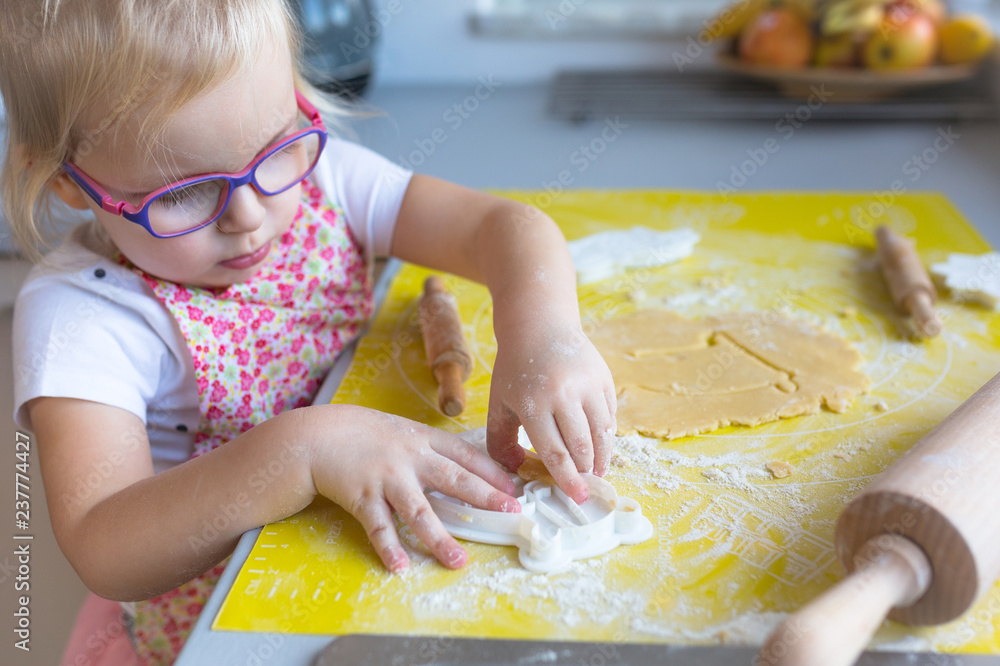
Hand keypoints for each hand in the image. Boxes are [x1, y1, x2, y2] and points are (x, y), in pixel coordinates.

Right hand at [309, 407, 519, 572]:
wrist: (317, 435)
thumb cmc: (363, 434)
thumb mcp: (402, 432)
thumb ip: (430, 449)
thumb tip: (463, 472)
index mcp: (422, 440)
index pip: (465, 455)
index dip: (491, 471)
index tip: (514, 487)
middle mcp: (409, 459)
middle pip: (453, 479)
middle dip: (484, 496)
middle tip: (510, 511)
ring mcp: (386, 479)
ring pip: (419, 512)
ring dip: (440, 538)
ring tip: (459, 561)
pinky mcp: (362, 497)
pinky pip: (379, 527)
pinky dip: (390, 548)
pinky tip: (400, 566)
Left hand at [486, 324, 616, 503]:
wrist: (540, 326)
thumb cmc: (515, 369)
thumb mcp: (499, 404)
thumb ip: (501, 441)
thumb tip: (516, 471)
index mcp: (534, 403)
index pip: (555, 451)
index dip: (567, 479)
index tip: (577, 497)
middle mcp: (564, 394)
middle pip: (582, 446)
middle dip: (586, 471)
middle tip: (586, 485)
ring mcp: (587, 384)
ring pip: (603, 433)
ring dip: (602, 457)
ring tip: (597, 471)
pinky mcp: (604, 378)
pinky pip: (610, 415)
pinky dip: (607, 434)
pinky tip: (599, 444)